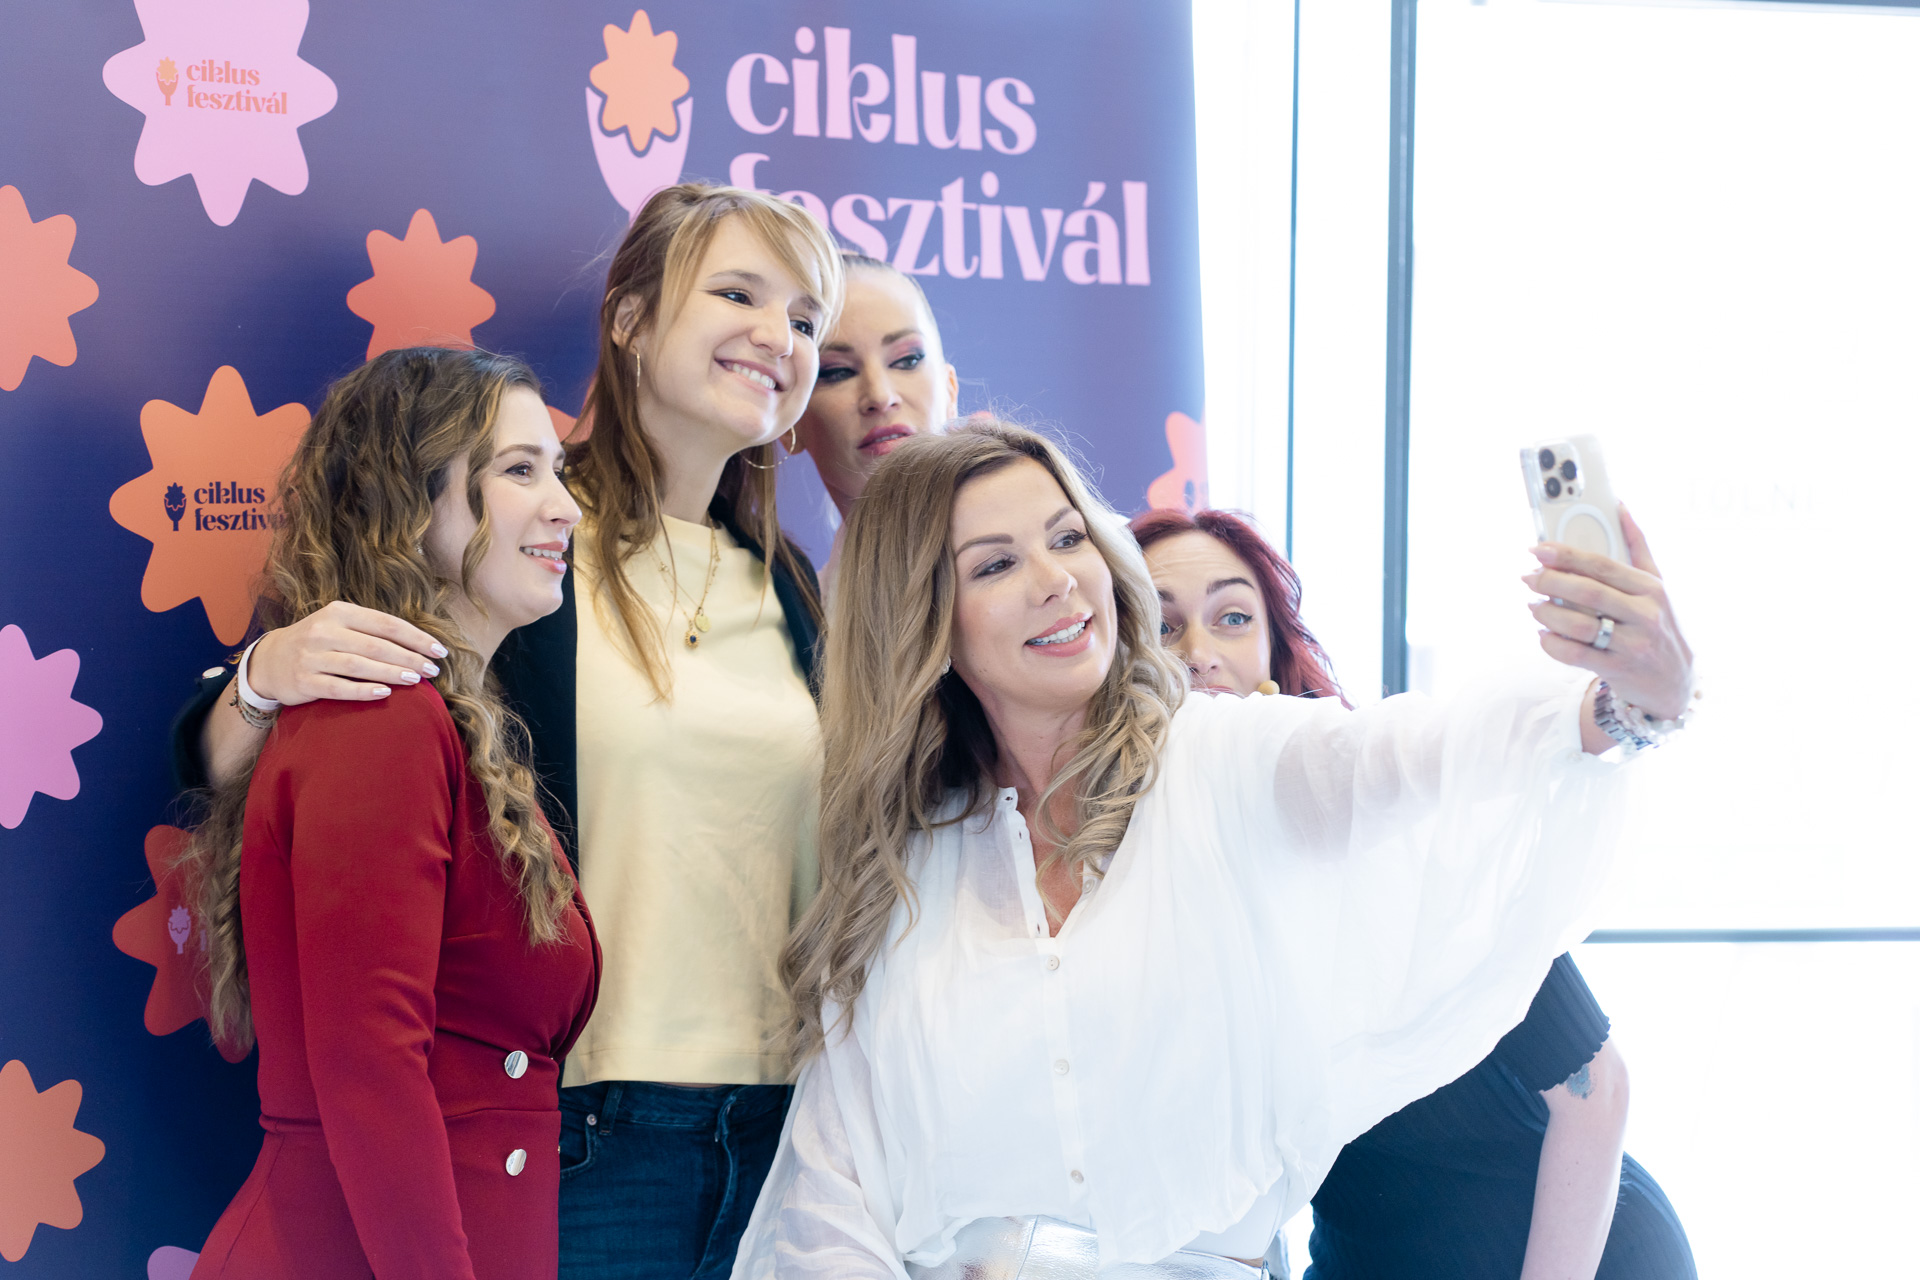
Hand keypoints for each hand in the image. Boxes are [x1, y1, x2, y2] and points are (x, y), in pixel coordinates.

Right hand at [248, 601, 447, 705]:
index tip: (439, 651)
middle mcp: (324, 631)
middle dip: (409, 658)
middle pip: (376, 645)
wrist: (270, 660)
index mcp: (339, 612)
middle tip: (433, 670)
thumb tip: (419, 644)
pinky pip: (338, 687)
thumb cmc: (318, 641)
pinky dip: (362, 691)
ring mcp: (312, 657)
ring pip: (359, 665)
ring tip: (416, 680)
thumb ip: (372, 630)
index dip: (416, 637)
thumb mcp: (340, 624)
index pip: (386, 624)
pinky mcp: (304, 681)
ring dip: (391, 673)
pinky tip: (384, 693)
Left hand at [1522, 504, 1692, 719]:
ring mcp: (1633, 645)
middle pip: (1587, 592)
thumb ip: (1638, 547)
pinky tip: (1544, 634)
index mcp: (1651, 589)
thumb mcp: (1658, 585)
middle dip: (1550, 582)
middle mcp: (1645, 615)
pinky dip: (1552, 643)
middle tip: (1528, 577)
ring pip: (1578, 625)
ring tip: (1533, 606)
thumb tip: (1620, 506)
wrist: (1675, 681)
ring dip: (1547, 614)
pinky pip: (1575, 654)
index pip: (1602, 566)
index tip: (1538, 549)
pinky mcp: (1619, 670)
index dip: (1566, 556)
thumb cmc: (1660, 624)